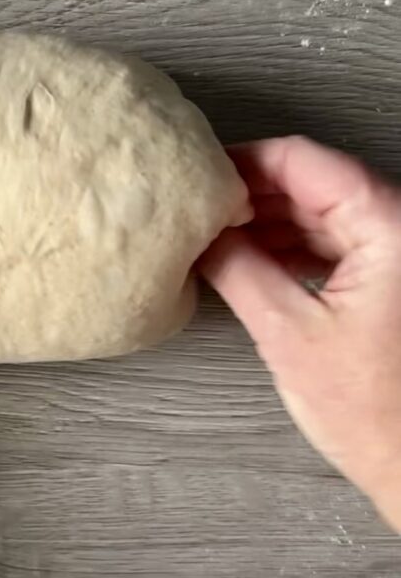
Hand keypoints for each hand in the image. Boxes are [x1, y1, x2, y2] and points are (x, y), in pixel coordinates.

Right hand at [201, 137, 400, 531]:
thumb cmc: (377, 416)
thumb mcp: (288, 335)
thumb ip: (237, 270)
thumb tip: (197, 235)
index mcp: (389, 227)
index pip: (303, 161)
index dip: (243, 163)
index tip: (198, 177)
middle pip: (313, 181)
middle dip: (251, 194)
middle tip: (197, 211)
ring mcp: (398, 252)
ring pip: (322, 210)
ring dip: (268, 221)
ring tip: (215, 240)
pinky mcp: (393, 276)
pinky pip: (335, 240)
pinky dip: (291, 245)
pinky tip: (251, 260)